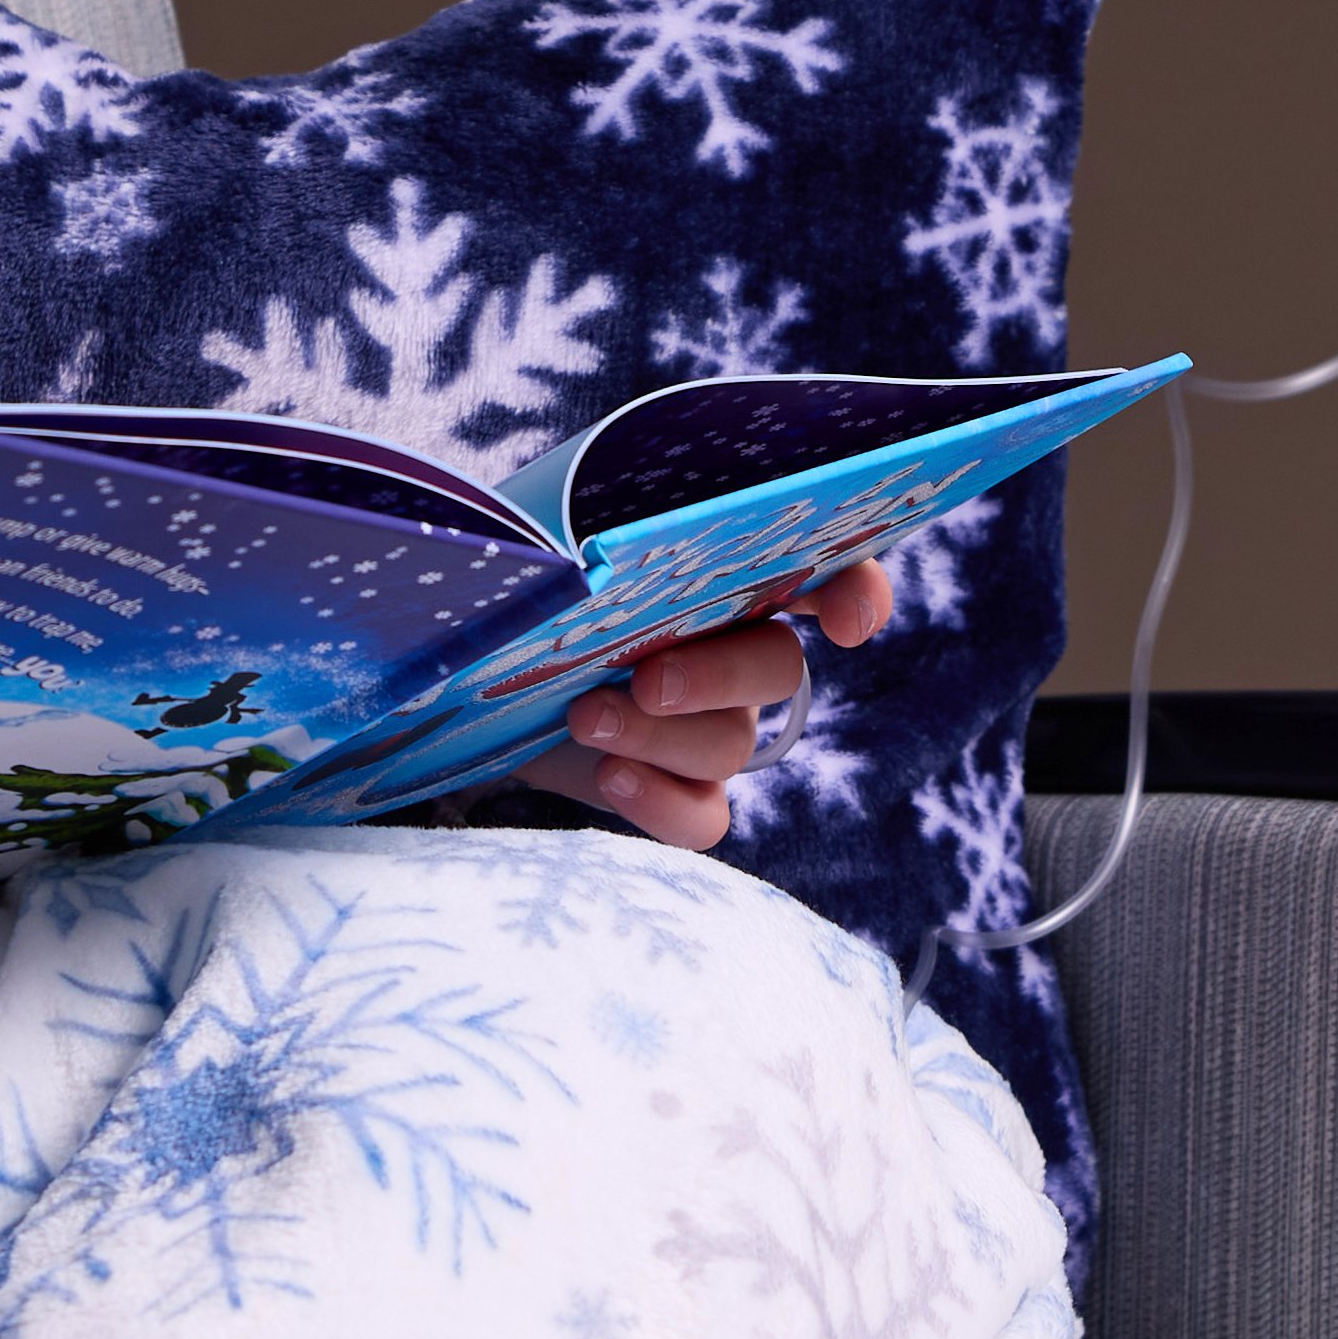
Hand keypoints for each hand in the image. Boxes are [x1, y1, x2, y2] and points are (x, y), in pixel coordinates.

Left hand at [521, 556, 894, 851]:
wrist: (480, 661)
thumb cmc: (536, 577)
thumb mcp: (563, 528)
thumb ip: (602, 522)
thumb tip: (596, 541)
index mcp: (731, 572)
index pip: (829, 570)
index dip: (857, 594)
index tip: (845, 621)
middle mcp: (737, 649)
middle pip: (777, 667)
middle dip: (720, 675)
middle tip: (648, 679)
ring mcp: (712, 725)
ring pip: (729, 744)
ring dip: (658, 735)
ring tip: (584, 716)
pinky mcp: (674, 788)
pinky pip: (704, 816)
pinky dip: (664, 802)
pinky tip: (612, 775)